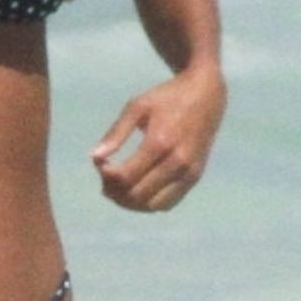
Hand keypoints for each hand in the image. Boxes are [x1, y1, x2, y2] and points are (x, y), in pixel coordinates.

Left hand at [91, 65, 226, 211]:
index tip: (99, 163)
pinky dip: (148, 203)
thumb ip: (116, 132)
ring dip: (129, 202)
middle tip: (105, 177)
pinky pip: (168, 204)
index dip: (105, 175)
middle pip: (136, 195)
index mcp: (160, 142)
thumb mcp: (137, 106)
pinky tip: (137, 188)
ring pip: (152, 206)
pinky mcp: (195, 177)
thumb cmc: (167, 98)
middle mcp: (177, 162)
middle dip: (113, 191)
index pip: (124, 176)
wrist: (206, 94)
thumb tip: (94, 157)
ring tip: (118, 186)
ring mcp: (189, 173)